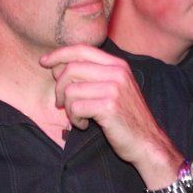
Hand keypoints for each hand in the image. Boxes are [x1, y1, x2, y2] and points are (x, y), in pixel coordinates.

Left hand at [40, 45, 179, 176]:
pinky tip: (85, 124)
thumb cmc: (126, 117)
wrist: (148, 142)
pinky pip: (76, 107)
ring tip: (78, 117)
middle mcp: (117, 72)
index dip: (59, 54)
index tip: (44, 62)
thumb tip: (57, 67)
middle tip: (61, 103)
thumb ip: (91, 75)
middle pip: (71, 68)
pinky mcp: (109, 106)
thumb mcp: (114, 89)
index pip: (82, 49)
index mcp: (117, 64)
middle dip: (59, 87)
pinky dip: (75, 119)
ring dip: (68, 107)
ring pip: (71, 89)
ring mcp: (114, 88)